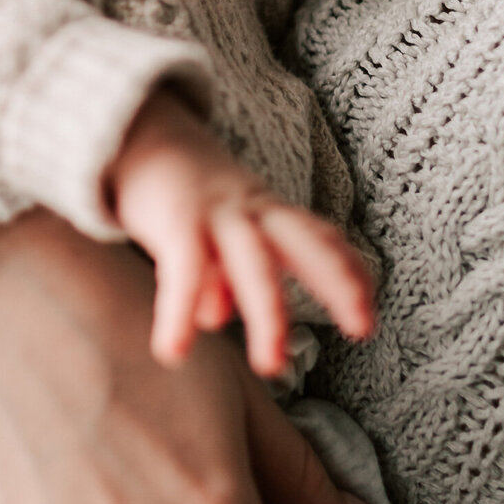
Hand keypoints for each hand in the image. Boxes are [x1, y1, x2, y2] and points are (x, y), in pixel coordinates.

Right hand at [109, 89, 375, 369]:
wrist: (132, 137)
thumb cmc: (179, 197)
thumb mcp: (208, 235)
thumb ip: (219, 276)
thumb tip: (216, 318)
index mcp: (266, 213)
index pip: (321, 237)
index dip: (351, 271)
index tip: (371, 313)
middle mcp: (250, 210)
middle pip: (307, 241)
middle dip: (340, 281)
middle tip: (363, 328)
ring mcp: (215, 213)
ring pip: (254, 263)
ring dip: (270, 315)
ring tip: (272, 367)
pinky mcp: (174, 220)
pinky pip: (184, 269)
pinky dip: (178, 312)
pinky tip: (172, 352)